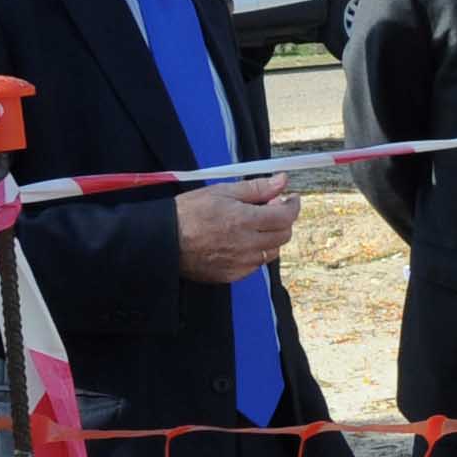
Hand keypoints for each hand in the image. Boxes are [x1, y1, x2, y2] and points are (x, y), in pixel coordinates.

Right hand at [173, 181, 300, 282]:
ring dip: (270, 237)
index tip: (290, 199)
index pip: (286, 216)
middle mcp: (247, 245)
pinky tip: (241, 242)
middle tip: (270, 209)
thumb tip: (282, 180)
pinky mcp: (232, 275)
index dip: (293, 206)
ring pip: (272, 252)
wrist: (164, 240)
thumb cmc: (188, 213)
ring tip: (253, 226)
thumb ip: (256, 188)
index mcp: (245, 220)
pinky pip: (255, 265)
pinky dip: (255, 253)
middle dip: (282, 220)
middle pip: (283, 235)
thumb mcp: (222, 191)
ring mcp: (241, 263)